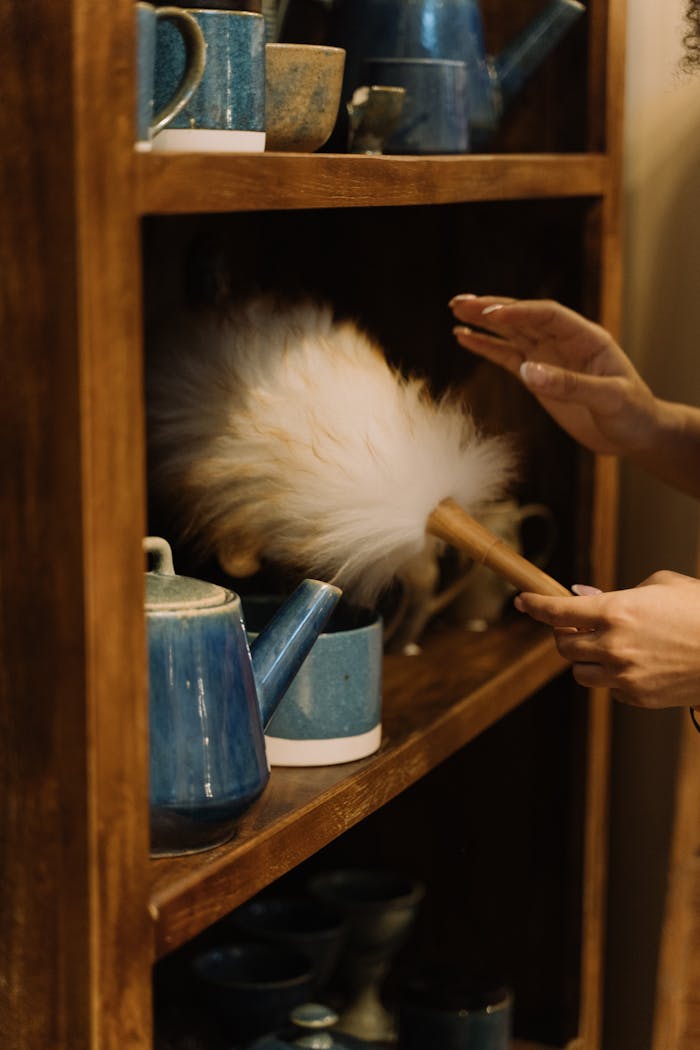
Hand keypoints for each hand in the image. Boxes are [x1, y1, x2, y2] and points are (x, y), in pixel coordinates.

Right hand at [449, 294, 659, 456]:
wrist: (636, 434)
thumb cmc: (633, 413)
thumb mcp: (609, 399)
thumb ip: (569, 384)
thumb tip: (527, 372)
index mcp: (587, 338)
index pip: (548, 315)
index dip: (519, 313)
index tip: (490, 314)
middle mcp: (565, 342)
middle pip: (523, 318)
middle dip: (492, 309)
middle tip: (459, 301)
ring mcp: (549, 358)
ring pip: (511, 333)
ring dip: (483, 322)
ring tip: (455, 310)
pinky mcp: (538, 378)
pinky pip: (507, 357)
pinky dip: (486, 347)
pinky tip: (464, 337)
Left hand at [514, 571, 699, 708]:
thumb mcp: (660, 585)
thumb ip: (617, 593)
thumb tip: (584, 598)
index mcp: (616, 612)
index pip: (557, 611)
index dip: (535, 605)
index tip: (523, 602)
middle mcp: (613, 646)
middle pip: (563, 646)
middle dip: (565, 635)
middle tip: (577, 627)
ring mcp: (624, 675)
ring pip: (580, 672)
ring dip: (585, 659)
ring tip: (607, 647)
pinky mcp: (637, 697)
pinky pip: (608, 688)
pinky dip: (611, 677)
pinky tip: (634, 664)